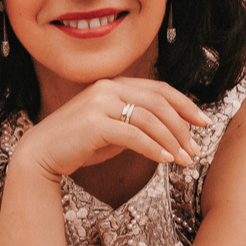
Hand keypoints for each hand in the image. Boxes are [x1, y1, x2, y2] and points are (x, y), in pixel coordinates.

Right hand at [17, 77, 211, 178]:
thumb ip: (136, 123)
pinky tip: (165, 160)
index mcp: (115, 85)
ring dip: (172, 140)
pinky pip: (133, 135)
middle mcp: (108, 88)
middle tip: (196, 147)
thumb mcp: (113, 128)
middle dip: (183, 126)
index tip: (204, 122)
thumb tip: (171, 132)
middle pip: (159, 102)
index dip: (186, 104)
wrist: (41, 154)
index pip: (160, 90)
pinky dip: (153, 148)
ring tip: (184, 159)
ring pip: (149, 119)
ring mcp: (100, 104)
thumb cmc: (79, 144)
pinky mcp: (94, 124)